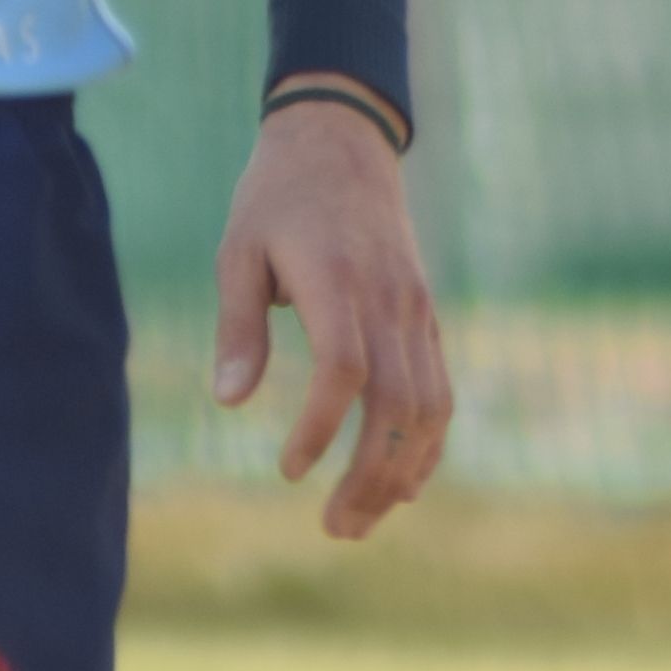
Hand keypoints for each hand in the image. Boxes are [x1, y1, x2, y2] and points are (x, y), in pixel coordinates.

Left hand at [209, 90, 447, 539]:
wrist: (341, 141)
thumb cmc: (277, 197)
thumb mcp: (239, 249)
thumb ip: (239, 326)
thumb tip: (231, 400)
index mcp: (337, 280)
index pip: (344, 370)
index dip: (322, 427)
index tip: (289, 471)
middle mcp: (388, 299)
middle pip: (397, 403)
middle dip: (371, 475)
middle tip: (334, 528)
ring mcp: (415, 309)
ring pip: (428, 407)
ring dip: (401, 472)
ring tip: (361, 520)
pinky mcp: (426, 316)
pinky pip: (439, 389)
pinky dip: (426, 443)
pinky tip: (404, 485)